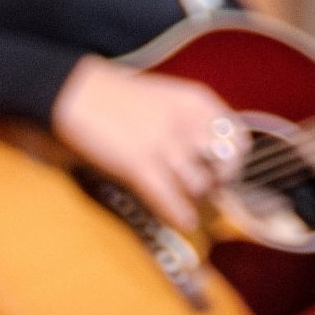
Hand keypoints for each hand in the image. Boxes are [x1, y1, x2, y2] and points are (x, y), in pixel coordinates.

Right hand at [51, 56, 250, 234]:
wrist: (77, 91)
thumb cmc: (121, 96)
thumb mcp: (170, 97)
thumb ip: (193, 120)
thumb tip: (213, 154)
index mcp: (198, 102)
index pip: (237, 138)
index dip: (235, 160)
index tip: (227, 170)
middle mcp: (188, 123)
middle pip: (222, 166)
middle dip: (218, 181)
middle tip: (209, 190)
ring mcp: (164, 144)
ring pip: (199, 185)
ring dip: (195, 198)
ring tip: (188, 201)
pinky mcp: (139, 165)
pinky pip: (170, 198)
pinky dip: (180, 214)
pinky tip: (185, 222)